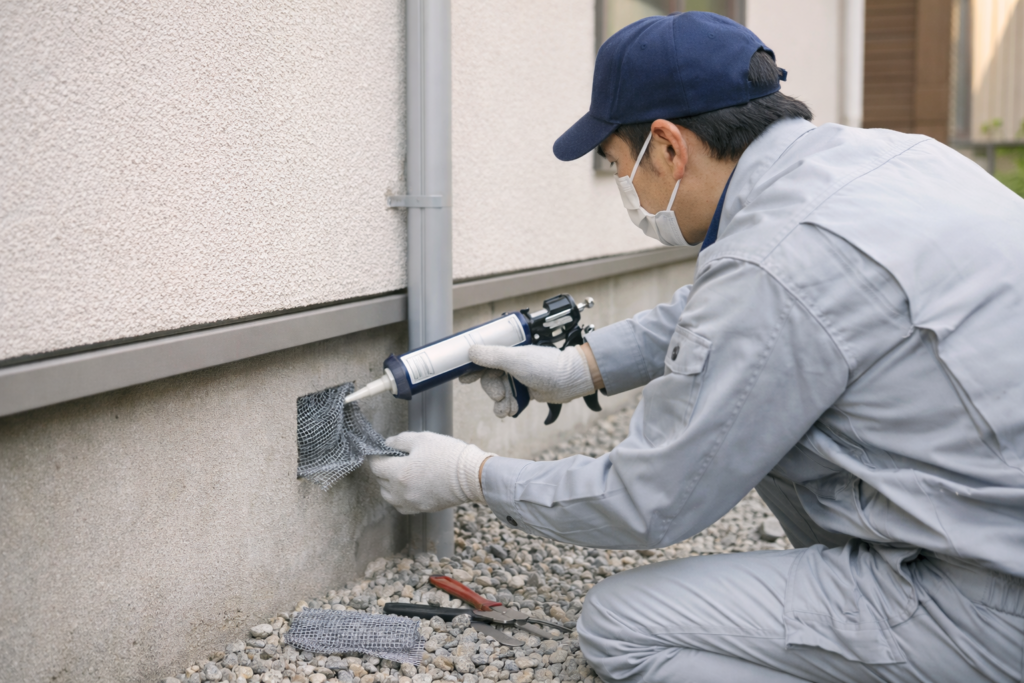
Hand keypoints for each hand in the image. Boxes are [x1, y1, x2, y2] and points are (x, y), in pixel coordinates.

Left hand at [370, 432, 493, 513]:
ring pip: (388, 496)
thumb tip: (387, 444)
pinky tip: (409, 486)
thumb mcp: (422, 438)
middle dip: (383, 468)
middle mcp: (401, 492)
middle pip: (380, 481)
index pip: (375, 466)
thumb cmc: (448, 455)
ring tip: (401, 473)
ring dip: (389, 484)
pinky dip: (400, 496)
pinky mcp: (421, 509)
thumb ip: (399, 440)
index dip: (375, 456)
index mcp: (399, 473)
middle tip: (393, 458)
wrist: (471, 476)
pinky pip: (401, 505)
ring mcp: (411, 503)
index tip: (379, 450)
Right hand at [460, 344, 595, 417]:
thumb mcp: (516, 360)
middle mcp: (511, 363)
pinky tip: (514, 410)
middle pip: (489, 380)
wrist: (570, 381)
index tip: (465, 379)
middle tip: (499, 396)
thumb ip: (492, 356)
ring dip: (501, 403)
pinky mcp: (524, 391)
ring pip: (498, 393)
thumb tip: (470, 352)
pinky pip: (509, 402)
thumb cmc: (546, 366)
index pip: (484, 358)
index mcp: (508, 351)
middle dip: (492, 390)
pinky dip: (509, 407)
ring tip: (508, 408)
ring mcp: (518, 378)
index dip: (473, 368)